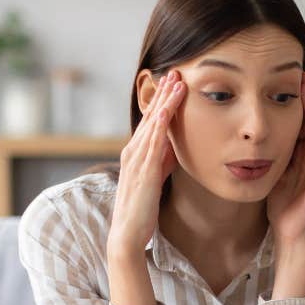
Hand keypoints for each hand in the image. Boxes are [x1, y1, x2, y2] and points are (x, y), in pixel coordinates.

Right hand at [107, 69, 185, 257]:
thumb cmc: (142, 208)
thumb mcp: (157, 177)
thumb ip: (163, 160)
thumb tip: (175, 146)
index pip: (151, 121)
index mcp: (136, 153)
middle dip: (163, 93)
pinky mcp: (143, 172)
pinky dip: (158, 126)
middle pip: (150, 116)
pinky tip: (165, 112)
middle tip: (175, 71)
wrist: (128, 233)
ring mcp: (136, 160)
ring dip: (163, 102)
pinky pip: (151, 144)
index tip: (173, 82)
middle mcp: (133, 152)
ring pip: (152, 125)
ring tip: (176, 82)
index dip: (162, 101)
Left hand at [266, 72, 304, 246]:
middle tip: (300, 73)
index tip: (285, 80)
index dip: (291, 102)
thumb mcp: (270, 173)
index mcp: (298, 155)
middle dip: (303, 98)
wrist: (289, 232)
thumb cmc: (279, 206)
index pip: (295, 123)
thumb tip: (244, 138)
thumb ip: (264, 155)